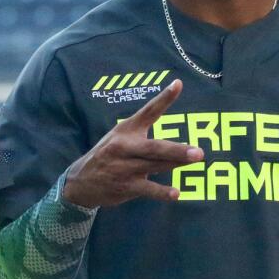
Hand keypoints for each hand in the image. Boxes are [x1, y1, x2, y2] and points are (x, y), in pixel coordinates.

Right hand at [63, 79, 202, 208]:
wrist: (80, 181)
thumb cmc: (108, 155)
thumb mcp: (121, 137)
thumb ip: (146, 130)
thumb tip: (179, 134)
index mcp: (125, 130)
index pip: (147, 112)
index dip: (163, 99)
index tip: (178, 84)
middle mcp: (123, 147)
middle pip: (154, 147)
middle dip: (176, 150)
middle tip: (198, 151)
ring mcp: (123, 167)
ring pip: (155, 165)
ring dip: (176, 164)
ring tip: (196, 161)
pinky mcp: (125, 186)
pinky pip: (147, 188)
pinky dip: (161, 191)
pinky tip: (175, 194)